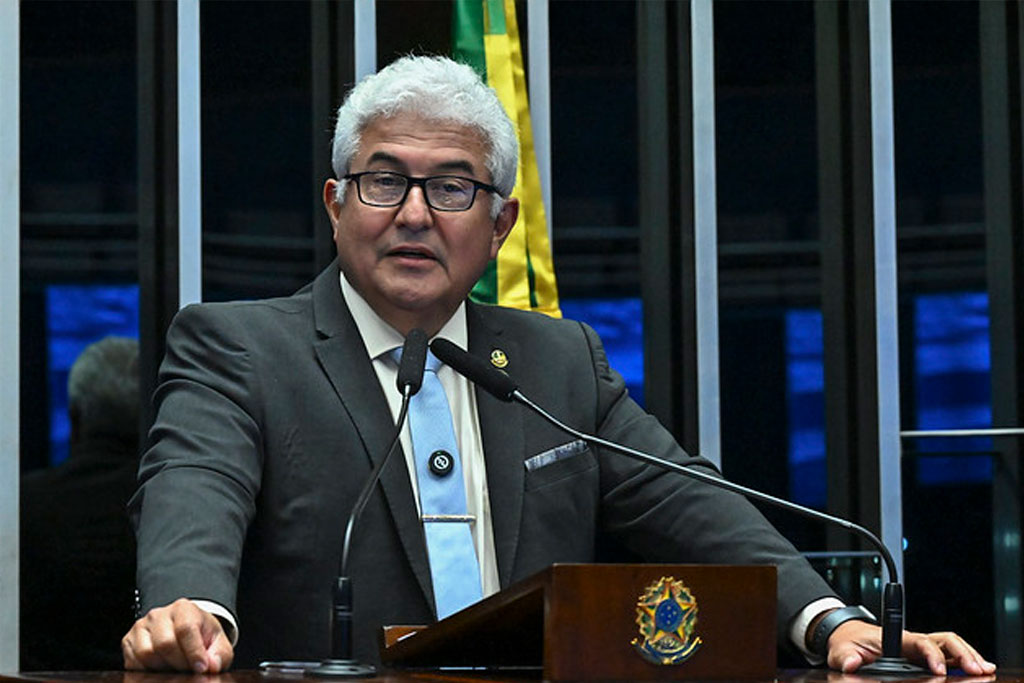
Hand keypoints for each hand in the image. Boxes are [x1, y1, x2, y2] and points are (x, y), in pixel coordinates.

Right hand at [122, 598, 234, 672]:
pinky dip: (147, 670)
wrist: (185, 630)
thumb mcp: (218, 643)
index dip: (194, 652)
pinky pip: (133, 662)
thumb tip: (212, 666)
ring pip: (146, 653)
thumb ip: (220, 655)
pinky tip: (161, 667)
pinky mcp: (128, 640)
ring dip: (163, 668)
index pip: (185, 629)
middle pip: (165, 643)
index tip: (202, 668)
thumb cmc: (201, 636)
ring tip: (175, 667)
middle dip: (179, 663)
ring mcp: (141, 626)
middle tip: (189, 669)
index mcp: (184, 609)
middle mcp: (159, 614)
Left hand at [826, 620, 995, 674]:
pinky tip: (978, 669)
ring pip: (950, 645)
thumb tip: (852, 664)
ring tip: (984, 669)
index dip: (932, 655)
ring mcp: (920, 647)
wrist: (847, 634)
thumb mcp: (840, 651)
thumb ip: (846, 658)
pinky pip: (948, 654)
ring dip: (968, 655)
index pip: (919, 643)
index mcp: (895, 639)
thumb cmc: (848, 641)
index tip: (939, 670)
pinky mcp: (923, 655)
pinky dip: (964, 660)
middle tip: (977, 670)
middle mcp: (911, 640)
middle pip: (944, 640)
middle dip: (962, 653)